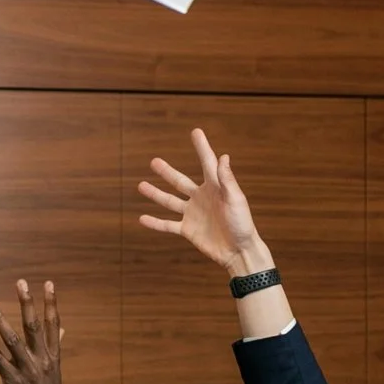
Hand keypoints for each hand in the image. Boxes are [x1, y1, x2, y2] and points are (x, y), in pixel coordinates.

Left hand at [0, 280, 72, 383]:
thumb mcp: (54, 373)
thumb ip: (55, 348)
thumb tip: (61, 330)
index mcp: (53, 357)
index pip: (53, 325)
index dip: (51, 303)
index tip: (49, 284)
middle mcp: (42, 361)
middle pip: (34, 326)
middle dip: (27, 303)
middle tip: (21, 282)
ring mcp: (28, 371)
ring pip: (12, 339)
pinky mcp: (12, 381)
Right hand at [136, 128, 270, 275]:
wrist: (239, 252)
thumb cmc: (242, 224)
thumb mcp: (235, 199)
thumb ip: (227, 179)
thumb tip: (223, 156)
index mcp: (215, 187)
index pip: (206, 162)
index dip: (202, 147)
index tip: (195, 132)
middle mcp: (201, 198)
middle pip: (180, 181)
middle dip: (166, 172)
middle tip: (154, 161)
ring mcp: (193, 214)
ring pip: (169, 201)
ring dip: (155, 193)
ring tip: (141, 185)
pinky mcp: (188, 230)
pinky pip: (167, 224)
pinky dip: (154, 222)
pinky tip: (142, 218)